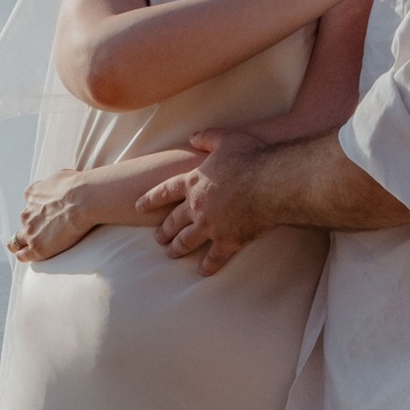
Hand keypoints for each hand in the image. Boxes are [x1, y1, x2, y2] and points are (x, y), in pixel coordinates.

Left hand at [10, 167, 108, 261]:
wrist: (83, 200)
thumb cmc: (79, 186)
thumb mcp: (61, 177)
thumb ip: (54, 184)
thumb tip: (60, 185)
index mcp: (32, 194)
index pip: (30, 204)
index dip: (38, 210)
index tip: (48, 214)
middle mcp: (27, 213)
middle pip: (25, 222)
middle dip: (34, 226)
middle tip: (49, 230)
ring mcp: (30, 231)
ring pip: (18, 241)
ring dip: (27, 243)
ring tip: (40, 246)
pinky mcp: (37, 247)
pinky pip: (23, 255)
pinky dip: (25, 256)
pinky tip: (31, 257)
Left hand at [143, 129, 269, 275]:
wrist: (271, 183)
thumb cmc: (250, 158)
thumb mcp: (226, 139)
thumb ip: (206, 138)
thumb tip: (193, 137)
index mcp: (194, 182)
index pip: (165, 192)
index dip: (150, 199)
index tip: (138, 206)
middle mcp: (196, 206)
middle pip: (174, 220)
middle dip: (164, 230)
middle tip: (158, 238)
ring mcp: (210, 226)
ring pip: (187, 241)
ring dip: (177, 249)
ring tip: (171, 254)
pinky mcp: (228, 241)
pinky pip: (214, 257)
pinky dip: (208, 266)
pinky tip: (203, 272)